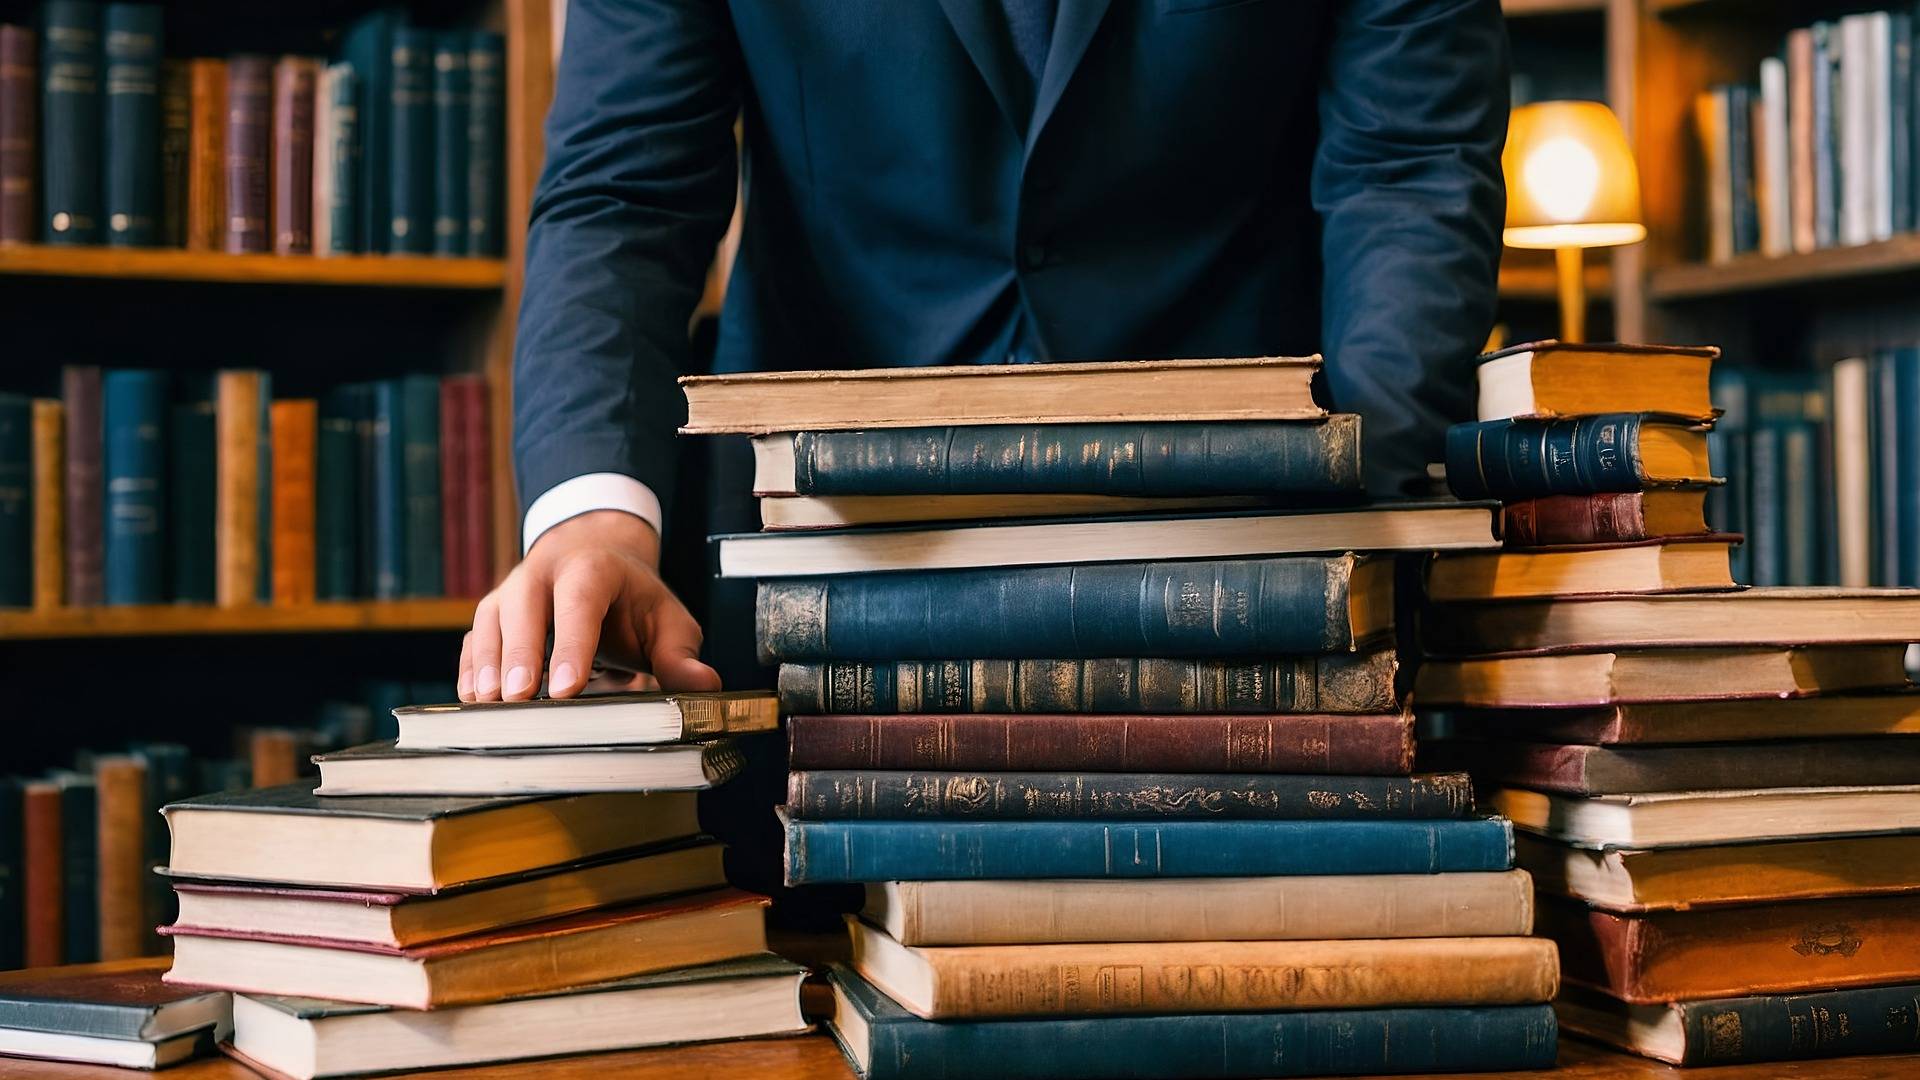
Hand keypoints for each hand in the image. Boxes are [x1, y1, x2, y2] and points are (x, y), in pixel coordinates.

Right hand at [458, 510, 721, 700]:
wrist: (594, 556)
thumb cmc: (633, 599)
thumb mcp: (667, 620)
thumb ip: (681, 655)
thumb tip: (706, 685)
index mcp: (592, 568)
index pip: (579, 602)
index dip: (571, 644)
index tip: (565, 689)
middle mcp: (543, 573)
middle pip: (523, 607)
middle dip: (518, 654)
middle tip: (518, 698)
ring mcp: (510, 590)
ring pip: (489, 620)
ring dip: (485, 663)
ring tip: (487, 705)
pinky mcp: (491, 613)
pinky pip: (472, 639)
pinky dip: (469, 668)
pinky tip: (472, 702)